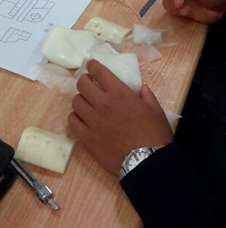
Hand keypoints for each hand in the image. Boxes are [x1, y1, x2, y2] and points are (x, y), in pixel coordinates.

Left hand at [68, 60, 172, 175]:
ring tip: (87, 104)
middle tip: (89, 85)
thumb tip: (139, 87)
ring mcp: (92, 121)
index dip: (92, 66)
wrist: (147, 162)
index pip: (98, 72)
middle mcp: (102, 104)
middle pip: (82, 84)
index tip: (91, 65)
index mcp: (119, 93)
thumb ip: (145, 94)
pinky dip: (75, 117)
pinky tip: (82, 119)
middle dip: (85, 81)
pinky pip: (72, 121)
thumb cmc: (154, 134)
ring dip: (81, 100)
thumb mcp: (155, 109)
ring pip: (75, 102)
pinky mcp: (87, 138)